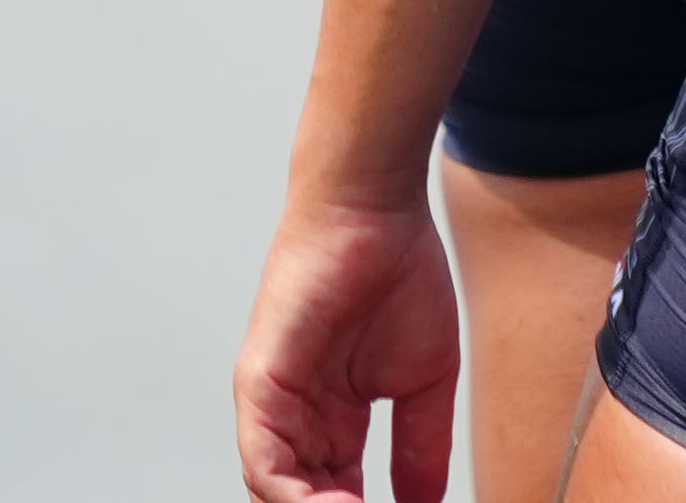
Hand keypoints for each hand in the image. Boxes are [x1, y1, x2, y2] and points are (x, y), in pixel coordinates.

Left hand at [237, 194, 456, 502]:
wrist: (373, 212)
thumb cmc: (397, 274)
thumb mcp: (426, 377)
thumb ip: (422, 443)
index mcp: (330, 421)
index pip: (337, 493)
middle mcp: (294, 422)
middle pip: (304, 497)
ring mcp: (271, 409)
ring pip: (278, 491)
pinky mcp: (259, 389)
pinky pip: (264, 463)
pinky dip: (291, 496)